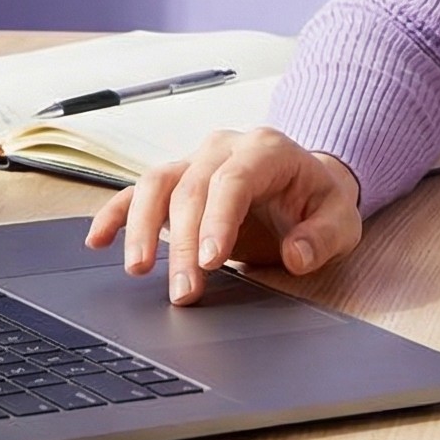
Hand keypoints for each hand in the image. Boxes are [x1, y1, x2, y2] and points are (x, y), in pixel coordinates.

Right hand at [81, 127, 364, 305]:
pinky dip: (116, 213)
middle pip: (191, 189)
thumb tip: (297, 255)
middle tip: (183, 291)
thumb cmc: (320, 201)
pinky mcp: (177, 180)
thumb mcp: (341, 218)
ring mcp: (196, 160)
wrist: (308, 183)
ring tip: (138, 269)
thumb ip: (323, 237)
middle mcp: (224, 148)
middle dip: (182, 243)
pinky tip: (98, 240)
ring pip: (156, 184)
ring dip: (142, 228)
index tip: (210, 262)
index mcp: (266, 150)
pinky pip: (137, 191)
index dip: (217, 220)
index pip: (232, 181)